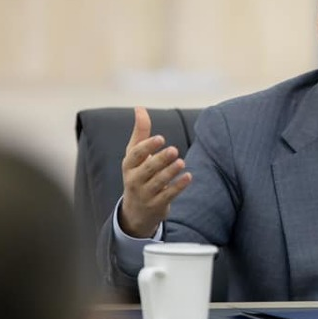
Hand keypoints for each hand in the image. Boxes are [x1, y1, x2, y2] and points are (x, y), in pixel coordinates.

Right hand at [119, 106, 191, 237]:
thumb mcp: (135, 155)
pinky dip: (178, 186)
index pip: (135, 154)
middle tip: (174, 150)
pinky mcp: (157, 205)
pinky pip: (168, 195)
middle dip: (160, 159)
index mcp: (129, 165)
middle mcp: (134, 180)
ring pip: (158, 182)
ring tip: (181, 162)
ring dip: (170, 172)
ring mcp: (145, 194)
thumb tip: (139, 107)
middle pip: (148, 169)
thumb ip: (140, 132)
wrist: (135, 211)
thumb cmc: (137, 174)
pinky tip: (188, 177)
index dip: (147, 146)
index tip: (160, 138)